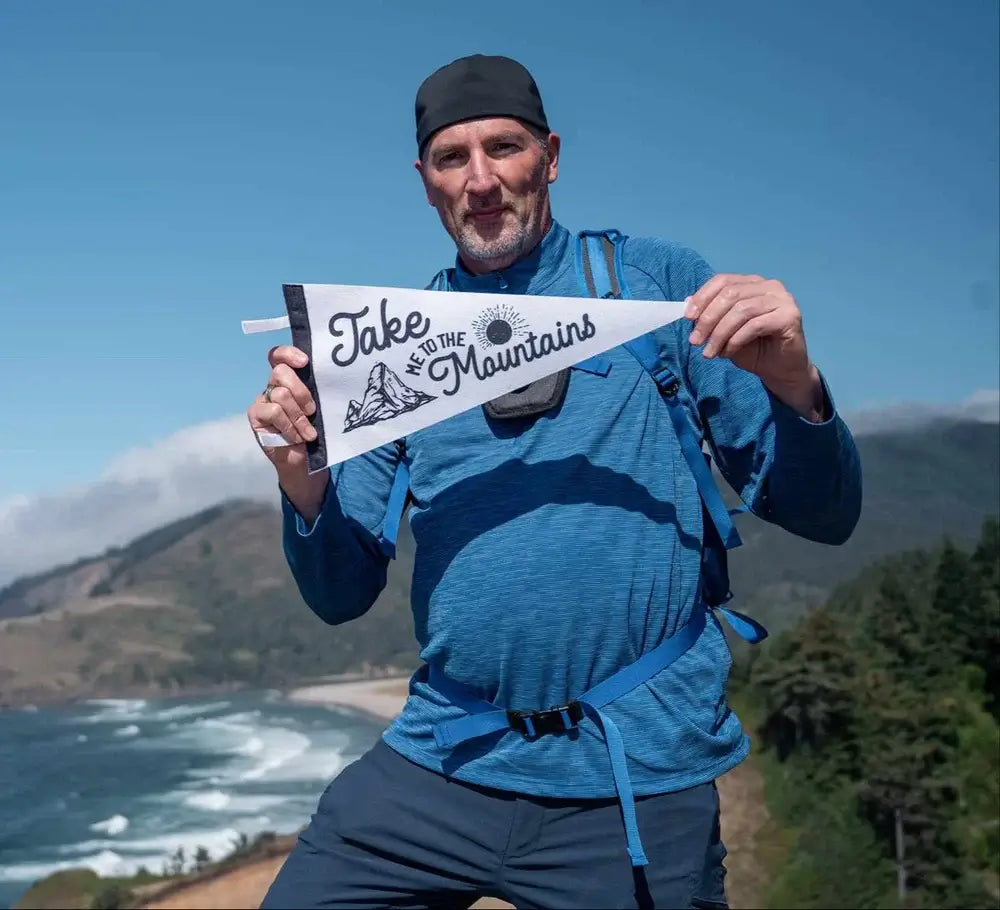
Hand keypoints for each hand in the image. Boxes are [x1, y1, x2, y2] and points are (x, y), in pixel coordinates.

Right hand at [247, 346, 327, 516]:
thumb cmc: (314, 432)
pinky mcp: (256, 415)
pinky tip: (295, 437)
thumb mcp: (319, 409)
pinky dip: (288, 426)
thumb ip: (316, 392)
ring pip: (280, 394)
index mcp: (289, 379)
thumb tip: (329, 377)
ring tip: (308, 433)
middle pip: (280, 372)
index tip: (305, 362)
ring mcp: (262, 400)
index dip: (289, 353)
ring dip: (298, 416)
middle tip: (313, 410)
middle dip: (301, 391)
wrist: (304, 462)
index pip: (280, 356)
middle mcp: (273, 385)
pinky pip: (273, 411)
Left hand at [684, 274, 823, 418]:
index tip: (687, 317)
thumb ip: (710, 315)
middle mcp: (769, 286)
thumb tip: (688, 303)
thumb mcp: (724, 331)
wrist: (780, 370)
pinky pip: (755, 325)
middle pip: (730, 294)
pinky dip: (736, 340)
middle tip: (695, 341)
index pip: (723, 280)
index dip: (702, 297)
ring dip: (719, 333)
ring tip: (709, 352)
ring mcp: (782, 299)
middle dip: (708, 319)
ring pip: (741, 310)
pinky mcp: (789, 317)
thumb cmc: (753, 349)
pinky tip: (728, 353)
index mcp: (752, 283)